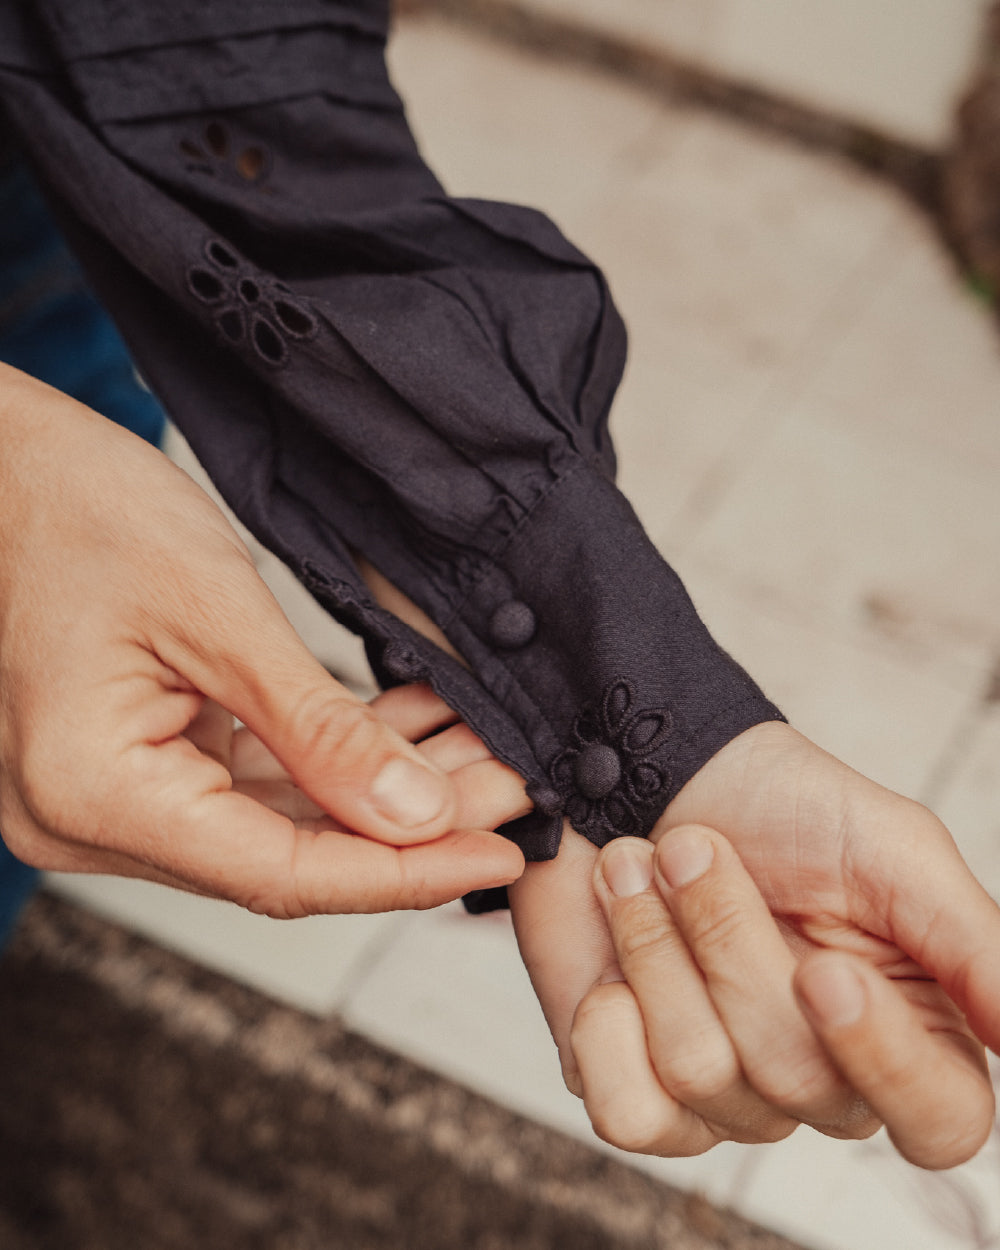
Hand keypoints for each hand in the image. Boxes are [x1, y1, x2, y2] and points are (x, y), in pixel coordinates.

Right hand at [0, 365, 526, 913]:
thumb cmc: (76, 510)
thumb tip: (417, 815)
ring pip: (280, 821)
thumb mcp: (217, 613)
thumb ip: (319, 729)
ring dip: (384, 791)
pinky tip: (414, 727)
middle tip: (516, 787)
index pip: (281, 872)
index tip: (497, 853)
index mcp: (94, 793)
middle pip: (287, 853)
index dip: (402, 873)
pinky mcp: (137, 763)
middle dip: (411, 824)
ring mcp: (111, 796)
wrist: (3, 467)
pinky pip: (253, 780)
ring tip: (484, 753)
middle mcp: (92, 819)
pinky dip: (334, 759)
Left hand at [511, 722, 999, 1168]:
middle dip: (727, 939)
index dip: (882, 1060)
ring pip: (700, 1077)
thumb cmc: (783, 804)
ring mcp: (725, 1092)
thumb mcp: (894, 847)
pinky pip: (627, 1114)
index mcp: (909, 1028)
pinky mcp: (636, 1086)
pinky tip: (610, 959)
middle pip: (789, 1080)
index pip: (940, 1122)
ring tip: (636, 865)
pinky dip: (604, 1025)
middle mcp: (822, 1077)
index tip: (822, 972)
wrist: (645, 767)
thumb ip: (972, 943)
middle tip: (690, 848)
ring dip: (654, 946)